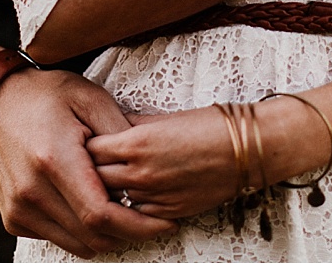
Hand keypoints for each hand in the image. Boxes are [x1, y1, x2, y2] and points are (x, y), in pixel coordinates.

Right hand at [0, 69, 175, 255]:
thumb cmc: (48, 95)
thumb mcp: (92, 99)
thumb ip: (121, 134)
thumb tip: (147, 168)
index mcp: (54, 161)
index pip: (101, 215)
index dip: (137, 225)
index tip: (163, 222)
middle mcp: (31, 191)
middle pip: (92, 236)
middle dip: (128, 233)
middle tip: (150, 217)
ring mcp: (18, 208)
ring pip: (76, 244)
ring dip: (105, 235)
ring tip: (123, 209)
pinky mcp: (12, 217)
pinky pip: (56, 238)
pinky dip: (79, 231)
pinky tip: (90, 204)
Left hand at [87, 100, 327, 219]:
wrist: (247, 149)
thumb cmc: (210, 126)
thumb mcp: (163, 118)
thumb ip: (131, 126)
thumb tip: (107, 128)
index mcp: (137, 142)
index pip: (90, 148)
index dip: (84, 144)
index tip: (84, 140)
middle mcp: (140, 173)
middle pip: (93, 177)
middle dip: (88, 169)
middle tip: (85, 162)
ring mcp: (154, 196)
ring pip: (112, 199)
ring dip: (106, 189)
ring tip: (105, 178)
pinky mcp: (168, 213)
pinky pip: (135, 213)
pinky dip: (129, 204)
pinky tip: (132, 192)